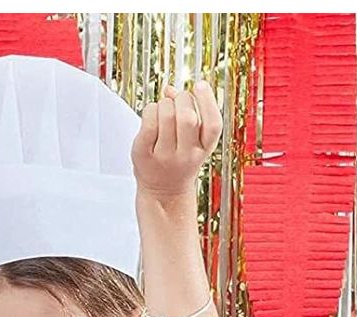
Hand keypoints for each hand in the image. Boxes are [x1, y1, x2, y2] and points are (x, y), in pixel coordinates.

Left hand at [131, 81, 223, 200]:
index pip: (213, 123)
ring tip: (163, 110)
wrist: (163, 192)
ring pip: (166, 115)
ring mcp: (164, 157)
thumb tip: (169, 89)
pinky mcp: (143, 156)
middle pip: (188, 117)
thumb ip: (189, 112)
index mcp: (205, 148)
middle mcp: (187, 155)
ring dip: (164, 103)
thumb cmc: (178, 159)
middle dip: (182, 99)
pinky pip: (148, 123)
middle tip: (176, 101)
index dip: (207, 100)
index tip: (200, 85)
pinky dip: (150, 111)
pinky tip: (151, 115)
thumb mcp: (193, 140)